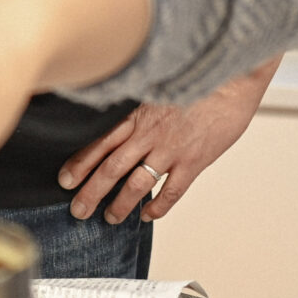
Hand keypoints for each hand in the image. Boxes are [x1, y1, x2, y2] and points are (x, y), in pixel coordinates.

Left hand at [59, 59, 278, 223]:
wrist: (232, 79)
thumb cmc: (196, 81)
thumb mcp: (158, 87)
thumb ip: (138, 107)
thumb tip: (119, 120)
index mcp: (137, 115)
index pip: (100, 143)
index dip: (80, 163)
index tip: (65, 180)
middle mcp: (149, 134)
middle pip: (112, 167)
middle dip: (91, 192)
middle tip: (78, 210)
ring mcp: (171, 149)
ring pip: (137, 184)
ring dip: (121, 204)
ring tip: (110, 218)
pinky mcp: (194, 161)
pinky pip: (171, 191)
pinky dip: (158, 206)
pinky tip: (148, 215)